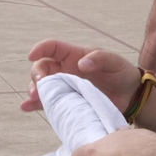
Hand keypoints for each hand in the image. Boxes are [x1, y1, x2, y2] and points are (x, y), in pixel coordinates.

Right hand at [21, 39, 140, 112]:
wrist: (129, 96)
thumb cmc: (121, 73)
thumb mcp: (114, 62)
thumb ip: (99, 58)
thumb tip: (81, 63)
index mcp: (74, 55)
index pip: (52, 47)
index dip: (40, 48)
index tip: (31, 55)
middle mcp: (65, 70)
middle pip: (42, 68)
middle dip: (36, 75)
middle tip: (40, 86)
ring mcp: (65, 86)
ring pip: (42, 86)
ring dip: (34, 91)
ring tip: (34, 98)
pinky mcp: (66, 102)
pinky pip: (47, 102)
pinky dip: (34, 105)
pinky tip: (26, 107)